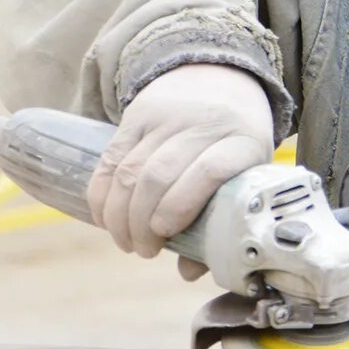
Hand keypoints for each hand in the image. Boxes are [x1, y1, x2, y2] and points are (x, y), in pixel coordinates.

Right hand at [90, 63, 274, 260]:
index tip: (164, 236)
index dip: (180, 207)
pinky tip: (105, 218)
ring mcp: (168, 116)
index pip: (209, 172)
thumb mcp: (246, 172)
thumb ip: (221, 221)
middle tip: (143, 250)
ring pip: (130, 170)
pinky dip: (101, 193)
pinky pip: (110, 157)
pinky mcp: (138, 113)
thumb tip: (189, 273)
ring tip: (125, 241)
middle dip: (142, 223)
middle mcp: (204, 124)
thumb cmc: (236, 141)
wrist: (221, 76)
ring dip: (119, 215)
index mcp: (242, 141)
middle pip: (159, 175)